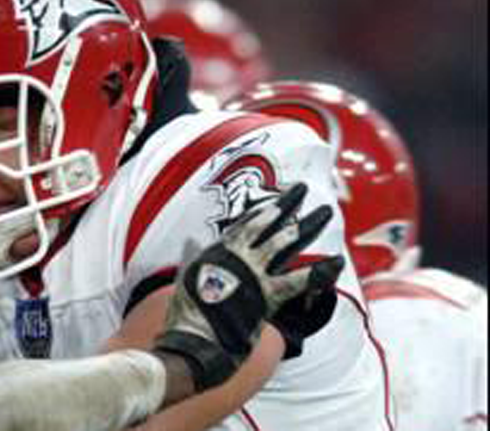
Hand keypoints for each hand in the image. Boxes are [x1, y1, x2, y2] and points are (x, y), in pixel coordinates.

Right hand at [153, 183, 343, 390]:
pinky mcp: (269, 294)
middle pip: (269, 225)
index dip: (263, 209)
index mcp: (220, 251)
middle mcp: (239, 256)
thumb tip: (190, 242)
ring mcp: (256, 273)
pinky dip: (321, 271)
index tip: (278, 198)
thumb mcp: (187, 276)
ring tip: (325, 212)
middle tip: (303, 189)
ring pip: (286, 243)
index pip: (246, 222)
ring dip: (308, 226)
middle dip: (288, 205)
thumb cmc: (188, 311)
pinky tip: (338, 261)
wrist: (196, 336)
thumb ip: (193, 256)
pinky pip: (301, 280)